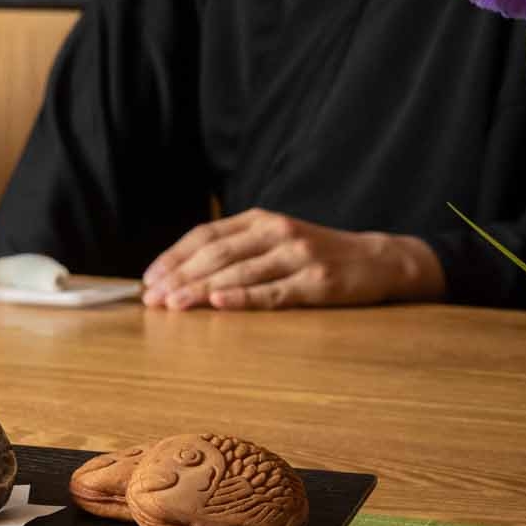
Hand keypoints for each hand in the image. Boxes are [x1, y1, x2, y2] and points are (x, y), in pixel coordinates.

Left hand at [139, 208, 446, 310]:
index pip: (205, 236)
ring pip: (240, 272)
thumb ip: (237, 250)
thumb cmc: (315, 254)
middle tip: (153, 298)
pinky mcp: (317, 282)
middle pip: (217, 254)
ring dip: (202, 289)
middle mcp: (275, 232)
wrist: (377, 259)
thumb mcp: (275, 240)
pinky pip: (274, 291)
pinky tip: (219, 303)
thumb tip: (184, 274)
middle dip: (180, 276)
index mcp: (259, 220)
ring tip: (174, 305)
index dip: (174, 257)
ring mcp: (298, 256)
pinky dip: (243, 298)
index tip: (148, 279)